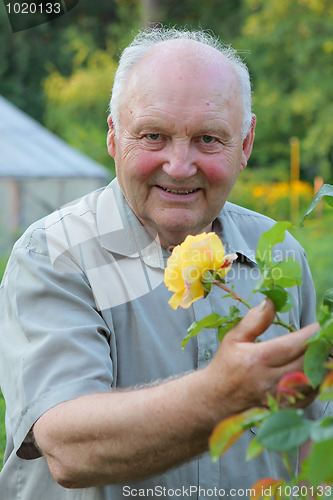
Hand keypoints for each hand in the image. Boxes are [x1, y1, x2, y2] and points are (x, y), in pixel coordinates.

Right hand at [205, 298, 318, 419]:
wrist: (215, 399)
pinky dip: (317, 382)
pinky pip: (309, 396)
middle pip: (306, 362)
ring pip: (311, 380)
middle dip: (320, 348)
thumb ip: (254, 321)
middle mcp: (269, 379)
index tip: (320, 326)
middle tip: (325, 338)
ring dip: (321, 366)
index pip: (292, 345)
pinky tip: (316, 370)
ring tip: (323, 352)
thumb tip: (270, 302)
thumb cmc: (225, 366)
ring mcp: (277, 397)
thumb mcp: (234, 338)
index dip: (310, 335)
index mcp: (256, 359)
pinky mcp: (283, 408)